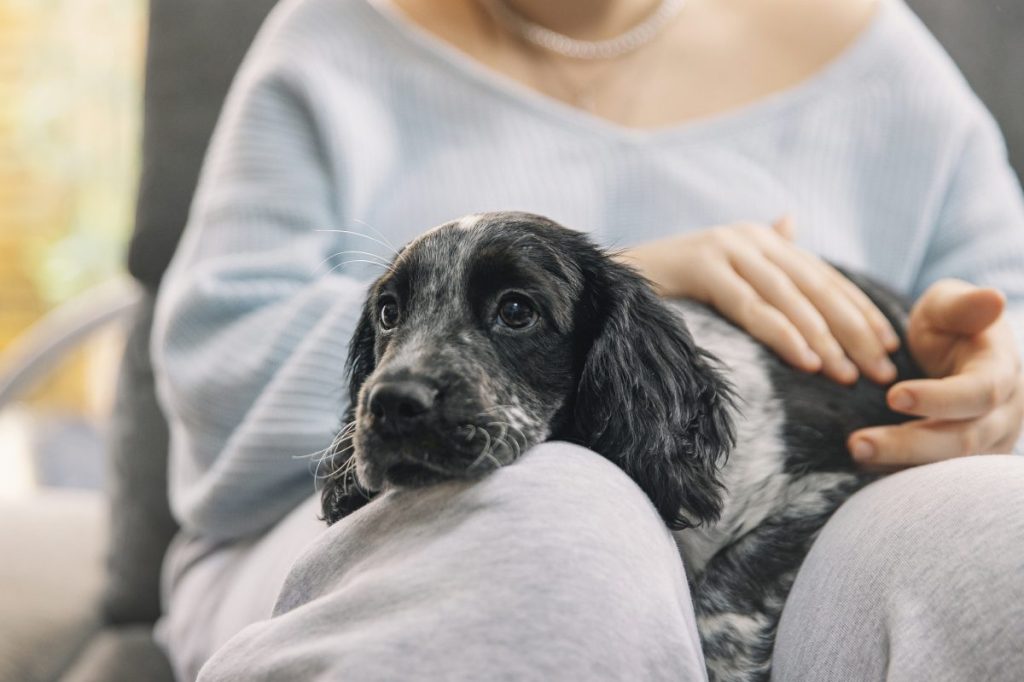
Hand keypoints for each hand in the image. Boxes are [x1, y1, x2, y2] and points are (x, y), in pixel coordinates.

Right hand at [614, 218, 899, 383]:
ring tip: (848, 375)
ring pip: (790, 298)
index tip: (890, 347)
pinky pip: (752, 306)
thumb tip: (792, 225)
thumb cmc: (669, 290)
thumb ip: (760, 259)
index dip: (860, 311)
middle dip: (854, 331)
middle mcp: (749, 237)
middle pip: (816, 287)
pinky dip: (783, 334)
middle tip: (881, 370)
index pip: (824, 277)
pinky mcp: (702, 266)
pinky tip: (807, 360)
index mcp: (761, 240)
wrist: (608, 282)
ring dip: (825, 339)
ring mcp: (725, 247)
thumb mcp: (722, 274)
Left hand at [849, 279, 1023, 466]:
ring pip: (949, 468)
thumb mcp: (948, 306)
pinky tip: (864, 468)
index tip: (893, 396)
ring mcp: (988, 444)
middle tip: (856, 443)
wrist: (952, 357)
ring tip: (854, 455)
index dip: (939, 398)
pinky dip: (900, 476)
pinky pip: (936, 478)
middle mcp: (1003, 415)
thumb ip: (963, 306)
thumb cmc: (947, 326)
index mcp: (1002, 372)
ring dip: (899, 465)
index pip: (980, 393)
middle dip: (908, 444)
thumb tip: (993, 297)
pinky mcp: (965, 465)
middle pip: (962, 440)